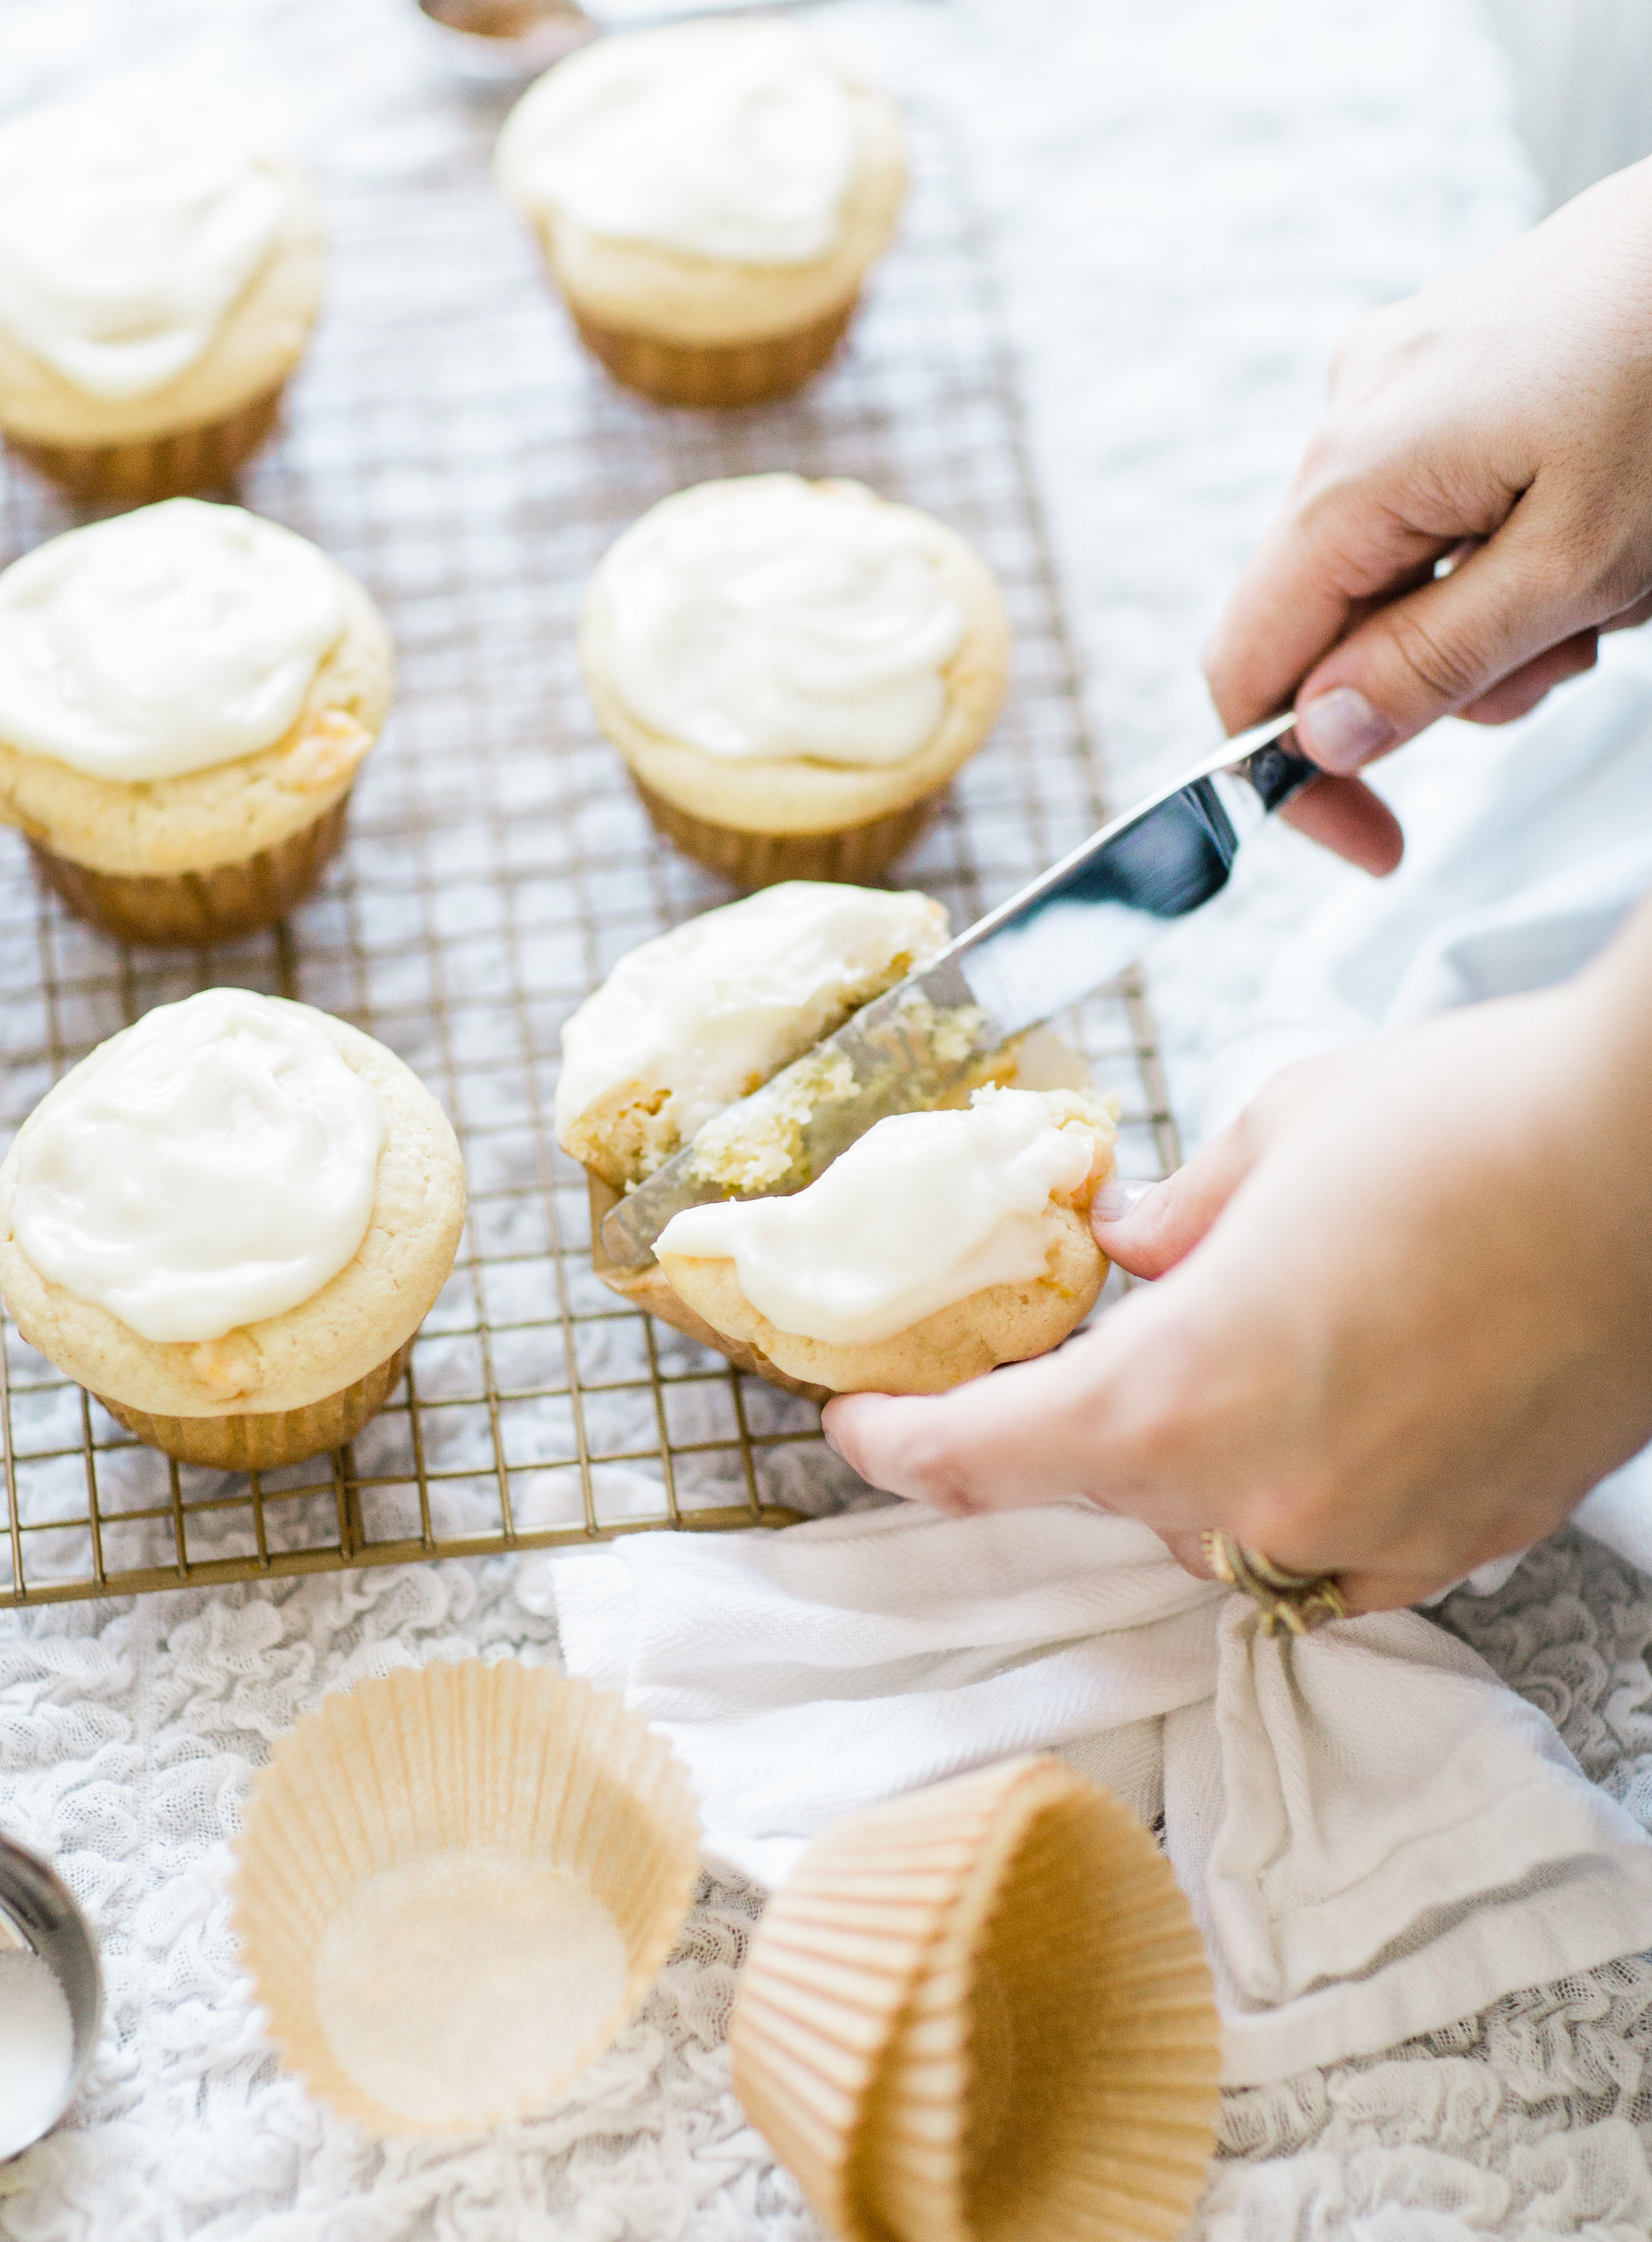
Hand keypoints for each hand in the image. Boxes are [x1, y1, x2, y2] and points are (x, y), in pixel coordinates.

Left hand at [823, 902, 1651, 1611]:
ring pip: (1227, 1528)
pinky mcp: (1472, 1538)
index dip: (899, 1448)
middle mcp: (1268, 1496)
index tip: (856, 1430)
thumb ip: (1180, 1219)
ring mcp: (1377, 1534)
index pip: (986, 1460)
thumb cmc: (1469, 1123)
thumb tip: (1131, 1249)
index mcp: (1180, 1395)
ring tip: (1241, 1347)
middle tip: (1078, 1341)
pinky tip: (1333, 1407)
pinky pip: (1341, 1547)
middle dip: (1079, 1421)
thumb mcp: (1277, 1134)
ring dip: (1199, 1456)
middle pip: (1111, 1492)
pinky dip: (1305, 1488)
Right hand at [1208, 156, 1651, 875]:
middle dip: (1433, 681)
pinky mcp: (1447, 358)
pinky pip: (1435, 500)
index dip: (1291, 778)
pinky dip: (1503, 545)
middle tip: (1563, 667)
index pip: (1248, 668)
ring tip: (1607, 579)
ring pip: (1391, 568)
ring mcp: (1395, 378)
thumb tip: (1315, 740)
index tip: (1375, 845)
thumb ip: (1432, 663)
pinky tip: (1595, 515)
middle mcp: (1348, 416)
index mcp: (1353, 471)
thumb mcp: (1576, 565)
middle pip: (1326, 623)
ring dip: (1486, 614)